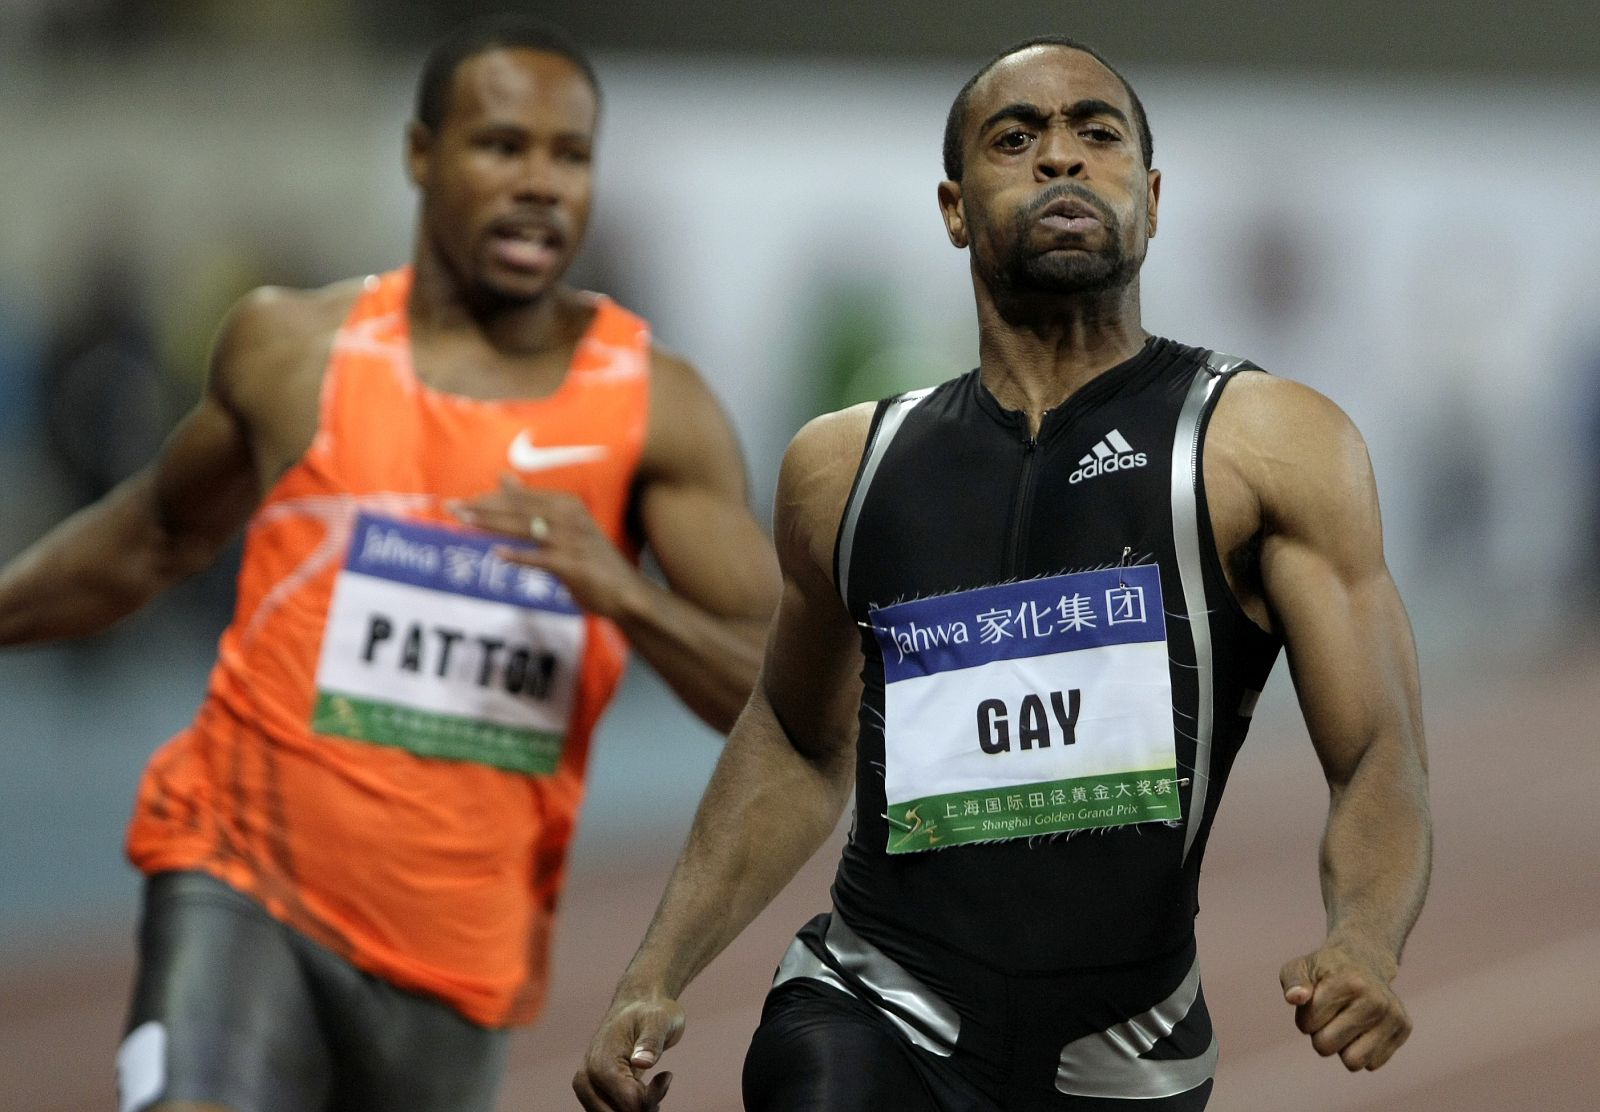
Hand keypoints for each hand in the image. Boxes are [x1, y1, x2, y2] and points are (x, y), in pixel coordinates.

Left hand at [448, 474, 643, 619]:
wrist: (625, 593)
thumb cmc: (591, 561)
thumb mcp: (563, 528)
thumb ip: (532, 505)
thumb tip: (503, 477)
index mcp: (567, 505)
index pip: (521, 498)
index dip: (490, 499)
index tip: (461, 501)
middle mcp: (570, 518)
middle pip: (519, 509)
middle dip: (483, 508)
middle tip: (452, 507)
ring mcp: (572, 541)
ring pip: (525, 528)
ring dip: (492, 525)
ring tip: (465, 521)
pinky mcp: (572, 565)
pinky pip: (540, 559)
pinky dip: (519, 556)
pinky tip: (498, 554)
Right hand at [573, 995, 685, 1111]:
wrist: (637, 1005)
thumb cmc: (650, 1011)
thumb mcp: (659, 1020)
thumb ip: (651, 1042)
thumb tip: (642, 1062)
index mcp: (600, 1064)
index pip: (629, 1105)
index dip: (653, 1097)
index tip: (667, 1075)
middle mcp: (586, 1080)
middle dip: (644, 1107)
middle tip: (660, 1083)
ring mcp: (587, 1089)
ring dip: (639, 1109)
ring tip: (654, 1085)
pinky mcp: (593, 1094)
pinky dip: (631, 1109)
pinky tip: (645, 1091)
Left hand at [1280, 940, 1411, 1070]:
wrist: (1364, 960)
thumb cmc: (1325, 969)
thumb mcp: (1300, 967)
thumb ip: (1292, 981)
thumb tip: (1295, 998)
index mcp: (1349, 982)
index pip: (1308, 1025)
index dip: (1305, 1018)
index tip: (1316, 1002)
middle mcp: (1376, 1000)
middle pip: (1326, 1047)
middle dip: (1320, 1036)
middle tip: (1330, 1016)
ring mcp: (1393, 1015)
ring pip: (1353, 1062)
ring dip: (1342, 1048)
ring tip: (1345, 1023)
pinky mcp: (1404, 1028)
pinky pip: (1372, 1063)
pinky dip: (1362, 1051)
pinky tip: (1363, 1027)